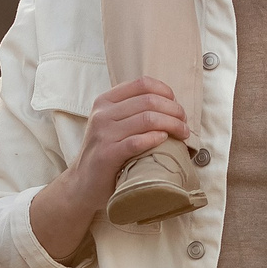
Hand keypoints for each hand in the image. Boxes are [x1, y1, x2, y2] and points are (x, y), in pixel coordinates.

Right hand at [28, 75, 190, 261]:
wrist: (82, 183)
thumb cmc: (106, 152)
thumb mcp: (113, 124)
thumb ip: (132, 111)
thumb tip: (171, 104)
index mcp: (105, 101)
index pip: (142, 84)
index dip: (166, 92)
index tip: (177, 105)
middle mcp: (102, 113)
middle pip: (149, 101)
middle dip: (174, 111)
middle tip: (184, 124)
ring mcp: (103, 134)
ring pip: (147, 118)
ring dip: (172, 125)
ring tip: (182, 134)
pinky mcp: (107, 155)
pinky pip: (137, 142)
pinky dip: (155, 139)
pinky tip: (165, 141)